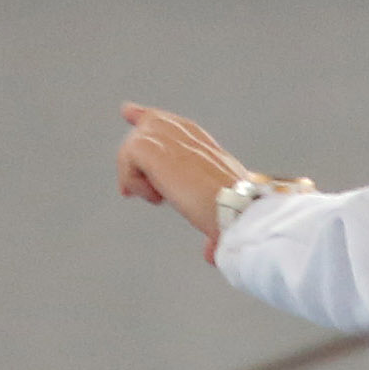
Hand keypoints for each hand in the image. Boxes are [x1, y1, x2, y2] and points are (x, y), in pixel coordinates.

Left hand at [116, 104, 303, 252]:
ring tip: (156, 199)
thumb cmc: (242, 219)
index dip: (156, 120)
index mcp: (209, 151)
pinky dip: (134, 182)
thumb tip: (211, 256)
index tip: (133, 113)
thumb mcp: (224, 219)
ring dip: (138, 175)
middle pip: (153, 122)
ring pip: (136, 143)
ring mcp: (171, 140)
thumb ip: (213, 233)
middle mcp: (190, 139)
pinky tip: (155, 198)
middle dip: (137, 130)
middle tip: (126, 146)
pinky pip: (128, 158)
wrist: (241, 211)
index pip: (179, 127)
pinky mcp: (152, 149)